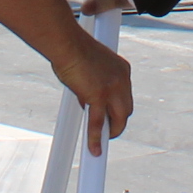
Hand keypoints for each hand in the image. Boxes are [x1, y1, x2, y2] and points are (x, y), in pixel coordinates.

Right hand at [52, 25, 132, 152]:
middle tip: (107, 131)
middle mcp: (122, 79)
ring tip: (102, 142)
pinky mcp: (98, 96)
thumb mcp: (90, 66)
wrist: (66, 43)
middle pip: (126, 109)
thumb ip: (93, 83)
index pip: (124, 95)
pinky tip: (95, 149)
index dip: (115, 107)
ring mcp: (112, 89)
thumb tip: (87, 101)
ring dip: (111, 132)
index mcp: (122, 69)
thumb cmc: (72, 49)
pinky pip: (97, 123)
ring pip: (118, 119)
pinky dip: (95, 138)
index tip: (109, 114)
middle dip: (117, 122)